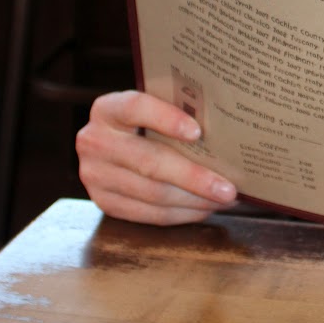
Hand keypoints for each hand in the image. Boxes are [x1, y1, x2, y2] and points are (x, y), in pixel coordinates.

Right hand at [76, 90, 237, 226]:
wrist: (111, 144)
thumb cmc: (146, 122)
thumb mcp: (155, 108)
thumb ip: (179, 111)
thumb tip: (227, 133)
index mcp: (108, 109)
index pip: (136, 108)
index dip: (167, 119)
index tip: (198, 132)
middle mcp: (94, 142)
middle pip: (149, 162)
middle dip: (194, 177)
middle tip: (229, 188)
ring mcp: (95, 175)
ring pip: (152, 193)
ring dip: (194, 200)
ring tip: (224, 200)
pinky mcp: (104, 202)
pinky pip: (148, 214)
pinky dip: (181, 214)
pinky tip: (203, 208)